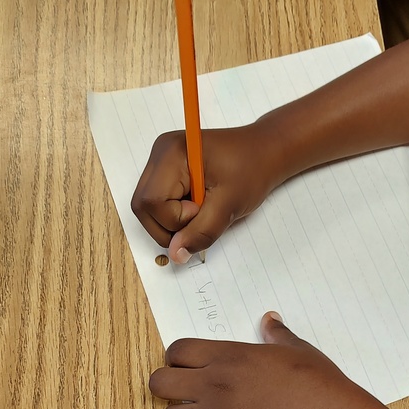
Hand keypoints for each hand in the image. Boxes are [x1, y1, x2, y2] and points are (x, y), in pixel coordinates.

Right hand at [131, 124, 284, 261]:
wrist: (264, 153)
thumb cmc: (252, 169)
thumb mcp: (229, 205)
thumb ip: (201, 232)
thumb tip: (176, 254)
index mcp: (172, 153)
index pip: (151, 202)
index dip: (176, 219)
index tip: (204, 210)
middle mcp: (160, 154)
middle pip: (143, 206)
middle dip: (171, 224)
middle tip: (203, 215)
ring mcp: (161, 162)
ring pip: (149, 209)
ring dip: (174, 221)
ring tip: (203, 208)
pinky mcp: (167, 171)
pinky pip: (159, 204)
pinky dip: (177, 213)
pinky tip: (199, 204)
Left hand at [148, 312, 381, 408]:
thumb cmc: (320, 387)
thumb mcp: (298, 351)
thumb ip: (277, 335)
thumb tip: (270, 319)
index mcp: (230, 358)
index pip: (177, 351)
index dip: (178, 360)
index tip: (189, 369)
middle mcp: (215, 387)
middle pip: (159, 383)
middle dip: (168, 389)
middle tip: (188, 396)